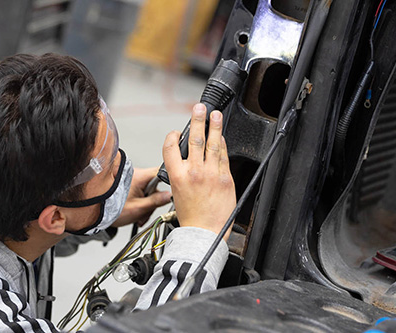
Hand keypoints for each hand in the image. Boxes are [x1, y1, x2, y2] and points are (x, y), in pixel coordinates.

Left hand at [112, 167, 171, 227]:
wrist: (95, 213)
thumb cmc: (111, 209)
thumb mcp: (138, 208)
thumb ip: (156, 201)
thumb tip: (170, 195)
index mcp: (139, 176)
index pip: (160, 172)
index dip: (168, 181)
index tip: (172, 191)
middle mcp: (135, 174)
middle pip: (155, 185)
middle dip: (153, 201)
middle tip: (146, 212)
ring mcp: (131, 180)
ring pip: (147, 191)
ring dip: (146, 204)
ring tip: (138, 215)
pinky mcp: (128, 185)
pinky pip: (140, 192)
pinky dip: (139, 202)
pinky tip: (135, 212)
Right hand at [163, 103, 235, 240]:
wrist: (205, 232)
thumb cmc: (190, 217)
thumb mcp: (177, 193)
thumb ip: (181, 173)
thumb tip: (187, 160)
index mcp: (177, 176)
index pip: (170, 148)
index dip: (171, 136)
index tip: (175, 132)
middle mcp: (194, 172)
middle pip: (194, 139)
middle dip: (197, 120)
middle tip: (199, 107)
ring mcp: (211, 174)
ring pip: (213, 144)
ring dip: (214, 126)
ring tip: (215, 114)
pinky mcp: (225, 178)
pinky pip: (224, 157)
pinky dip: (223, 145)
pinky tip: (222, 137)